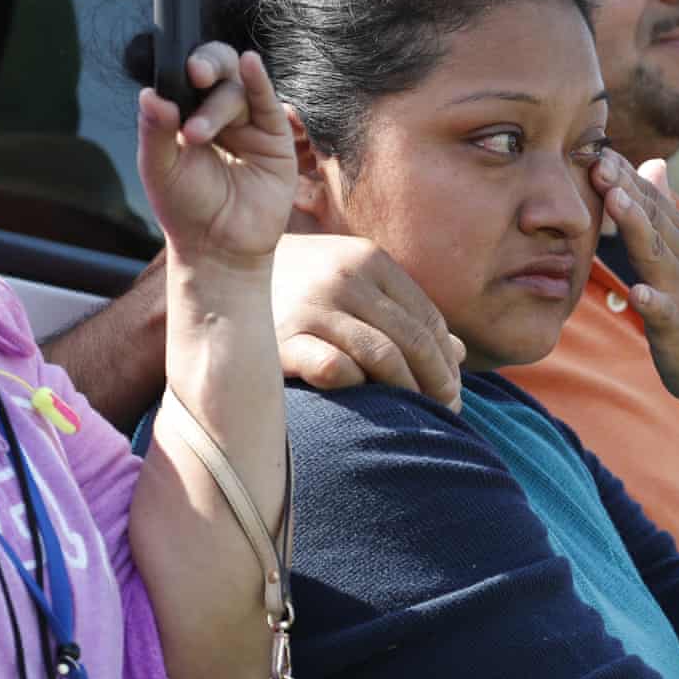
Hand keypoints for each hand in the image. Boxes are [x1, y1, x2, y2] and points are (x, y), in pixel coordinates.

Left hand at [137, 45, 295, 270]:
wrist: (219, 249)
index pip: (188, 78)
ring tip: (197, 135)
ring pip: (238, 91)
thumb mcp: (160, 169)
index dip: (185, 66)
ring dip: (218, 105)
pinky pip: (268, 103)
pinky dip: (260, 81)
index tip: (179, 71)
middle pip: (219, 72)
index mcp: (188, 116)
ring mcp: (249, 126)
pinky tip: (251, 64)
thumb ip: (154, 131)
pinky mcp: (275, 140)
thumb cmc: (186, 210)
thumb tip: (149, 94)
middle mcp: (220, 116)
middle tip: (195, 75)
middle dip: (207, 66)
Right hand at [273, 234, 464, 410]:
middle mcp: (344, 277)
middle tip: (449, 413)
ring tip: (417, 419)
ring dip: (407, 394)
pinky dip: (358, 387)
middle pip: (413, 340)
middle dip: (438, 382)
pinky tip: (362, 401)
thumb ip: (404, 312)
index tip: (454, 393)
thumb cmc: (298, 288)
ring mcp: (312, 306)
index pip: (428, 318)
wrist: (218, 276)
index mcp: (367, 259)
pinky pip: (336, 370)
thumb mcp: (353, 285)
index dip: (447, 361)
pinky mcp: (282, 338)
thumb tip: (460, 351)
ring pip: (383, 358)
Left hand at [590, 150, 678, 410]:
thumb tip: (653, 164)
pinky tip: (637, 294)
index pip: (651, 199)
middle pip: (652, 218)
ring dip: (637, 228)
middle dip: (625, 188)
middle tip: (598, 161)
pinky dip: (654, 302)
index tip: (596, 148)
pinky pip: (666, 313)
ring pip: (658, 255)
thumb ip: (666, 211)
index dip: (624, 174)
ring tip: (615, 202)